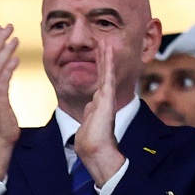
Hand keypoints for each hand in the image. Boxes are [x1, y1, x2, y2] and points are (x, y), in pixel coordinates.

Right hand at [0, 24, 21, 179]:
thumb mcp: (1, 94)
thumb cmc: (3, 118)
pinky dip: (7, 69)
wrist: (0, 140)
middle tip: (8, 25)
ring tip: (14, 38)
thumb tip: (10, 60)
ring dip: (3, 50)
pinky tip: (16, 58)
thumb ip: (3, 77)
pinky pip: (1, 82)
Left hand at [74, 39, 125, 185]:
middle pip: (104, 74)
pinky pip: (107, 76)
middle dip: (103, 59)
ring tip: (104, 43)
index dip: (99, 69)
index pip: (99, 83)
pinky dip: (107, 62)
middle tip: (103, 43)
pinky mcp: (107, 98)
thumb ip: (90, 112)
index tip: (98, 56)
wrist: (94, 150)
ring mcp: (106, 98)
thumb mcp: (88, 123)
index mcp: (99, 105)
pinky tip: (107, 50)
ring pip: (106, 72)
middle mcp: (104, 99)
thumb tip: (90, 105)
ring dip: (105, 57)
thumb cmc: (90, 142)